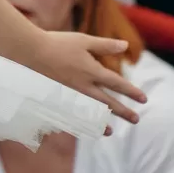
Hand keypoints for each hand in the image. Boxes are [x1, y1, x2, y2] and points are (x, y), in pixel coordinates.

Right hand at [31, 31, 145, 124]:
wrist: (29, 52)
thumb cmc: (57, 43)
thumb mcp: (84, 40)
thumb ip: (105, 45)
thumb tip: (125, 45)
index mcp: (92, 71)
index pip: (117, 83)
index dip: (132, 91)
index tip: (144, 99)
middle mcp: (83, 86)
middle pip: (107, 102)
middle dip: (123, 112)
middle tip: (136, 120)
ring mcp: (70, 94)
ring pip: (91, 113)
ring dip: (102, 122)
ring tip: (111, 132)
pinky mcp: (57, 99)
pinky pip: (73, 115)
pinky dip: (80, 123)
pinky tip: (83, 128)